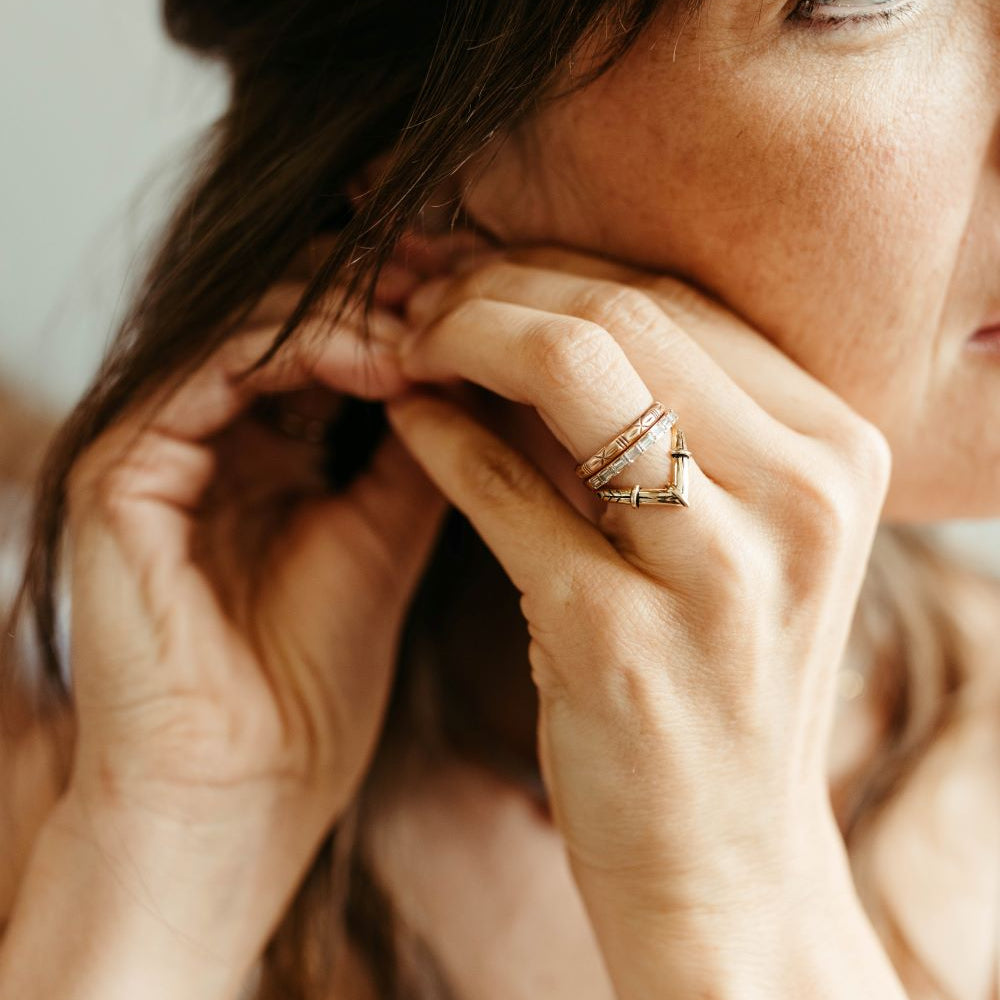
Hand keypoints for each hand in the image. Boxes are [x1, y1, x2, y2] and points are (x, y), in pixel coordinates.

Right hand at [56, 231, 484, 958]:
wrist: (239, 797)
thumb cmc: (313, 691)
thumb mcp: (387, 542)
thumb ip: (420, 454)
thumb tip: (475, 373)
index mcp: (261, 459)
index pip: (330, 348)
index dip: (408, 318)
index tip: (490, 303)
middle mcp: (205, 443)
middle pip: (293, 320)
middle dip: (383, 296)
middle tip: (466, 280)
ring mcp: (156, 451)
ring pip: (255, 327)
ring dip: (353, 314)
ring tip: (435, 323)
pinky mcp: (121, 475)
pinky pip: (212, 371)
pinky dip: (300, 350)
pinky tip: (384, 359)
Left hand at [385, 244, 893, 986]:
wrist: (721, 858)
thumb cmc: (715, 685)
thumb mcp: (726, 539)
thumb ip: (650, 419)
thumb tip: (523, 305)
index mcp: (838, 451)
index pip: (679, 296)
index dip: (557, 267)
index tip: (481, 272)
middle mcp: (800, 496)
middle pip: (623, 310)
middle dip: (496, 286)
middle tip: (421, 300)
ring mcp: (716, 570)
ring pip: (569, 366)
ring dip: (460, 337)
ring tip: (404, 347)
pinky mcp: (615, 637)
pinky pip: (502, 486)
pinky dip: (438, 437)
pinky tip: (403, 419)